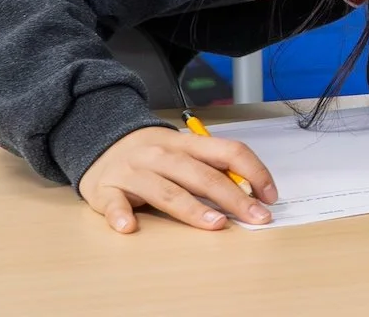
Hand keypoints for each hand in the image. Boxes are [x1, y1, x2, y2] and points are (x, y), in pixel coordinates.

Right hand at [77, 125, 276, 233]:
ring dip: (192, 209)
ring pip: (166, 191)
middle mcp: (162, 155)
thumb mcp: (182, 151)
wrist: (99, 141)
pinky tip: (129, 227)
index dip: (253, 172)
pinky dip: (120, 214)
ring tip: (215, 225)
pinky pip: (114, 203)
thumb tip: (249, 192)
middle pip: (202, 176)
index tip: (270, 196)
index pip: (228, 151)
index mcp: (187, 144)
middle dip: (233, 198)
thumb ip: (209, 166)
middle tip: (256, 218)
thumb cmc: (152, 154)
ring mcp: (133, 171)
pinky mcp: (106, 189)